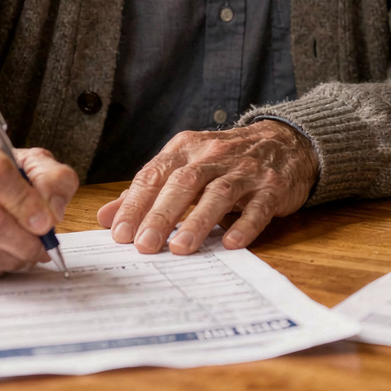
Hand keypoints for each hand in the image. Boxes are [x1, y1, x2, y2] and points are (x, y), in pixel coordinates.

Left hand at [97, 121, 317, 254]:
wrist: (284, 142)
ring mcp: (245, 170)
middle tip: (144, 245)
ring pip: (218, 193)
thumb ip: (148, 191)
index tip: (119, 233)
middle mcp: (214, 155)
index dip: (135, 204)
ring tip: (181, 248)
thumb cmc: (225, 160)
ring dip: (198, 221)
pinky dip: (245, 224)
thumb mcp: (185, 166)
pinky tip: (231, 242)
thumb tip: (106, 216)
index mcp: (186, 149)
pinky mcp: (273, 186)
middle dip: (161, 214)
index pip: (154, 174)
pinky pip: (258, 205)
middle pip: (183, 183)